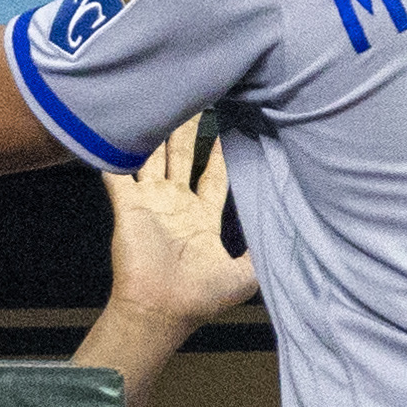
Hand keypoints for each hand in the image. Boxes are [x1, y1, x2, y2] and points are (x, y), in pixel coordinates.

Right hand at [104, 116, 255, 329]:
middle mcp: (176, 204)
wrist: (160, 310)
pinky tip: (116, 125)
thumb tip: (292, 233)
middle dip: (186, 129)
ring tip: (159, 99)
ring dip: (155, 131)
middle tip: (193, 95)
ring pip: (151, 157)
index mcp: (202, 217)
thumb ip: (263, 253)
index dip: (218, 151)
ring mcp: (150, 204)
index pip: (213, 175)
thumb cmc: (200, 297)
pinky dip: (114, 152)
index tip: (226, 125)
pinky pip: (117, 173)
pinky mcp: (127, 206)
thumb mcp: (244, 276)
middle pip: (180, 157)